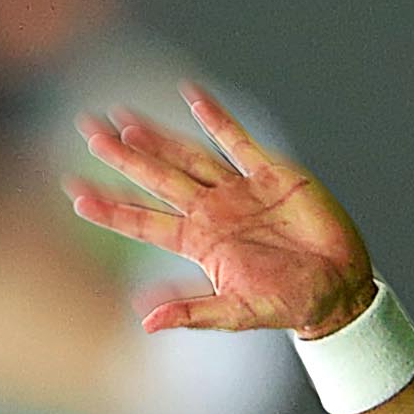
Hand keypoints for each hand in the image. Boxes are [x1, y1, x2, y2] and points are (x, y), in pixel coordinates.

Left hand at [67, 84, 374, 337]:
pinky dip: (215, 116)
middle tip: (86, 130)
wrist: (338, 288)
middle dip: (120, 156)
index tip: (74, 194)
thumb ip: (193, 313)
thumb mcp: (238, 314)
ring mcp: (238, 190)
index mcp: (198, 243)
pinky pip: (236, 139)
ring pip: (188, 155)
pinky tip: (191, 94)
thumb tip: (145, 318)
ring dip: (157, 137)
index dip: (110, 207)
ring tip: (123, 119)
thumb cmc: (288, 305)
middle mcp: (211, 211)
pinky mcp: (271, 173)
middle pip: (156, 177)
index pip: (143, 221)